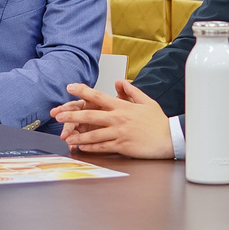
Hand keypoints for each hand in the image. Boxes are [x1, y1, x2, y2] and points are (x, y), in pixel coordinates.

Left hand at [50, 80, 173, 158]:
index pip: (98, 96)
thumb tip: (120, 81)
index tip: (70, 87)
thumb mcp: (146, 101)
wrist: (170, 138)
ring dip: (78, 136)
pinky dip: (91, 148)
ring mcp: (120, 133)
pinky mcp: (123, 146)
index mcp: (122, 106)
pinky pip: (103, 147)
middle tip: (58, 116)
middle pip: (90, 116)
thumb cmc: (158, 122)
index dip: (82, 91)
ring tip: (66, 137)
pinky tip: (82, 148)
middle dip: (72, 116)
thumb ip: (131, 91)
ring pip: (94, 134)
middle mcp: (118, 119)